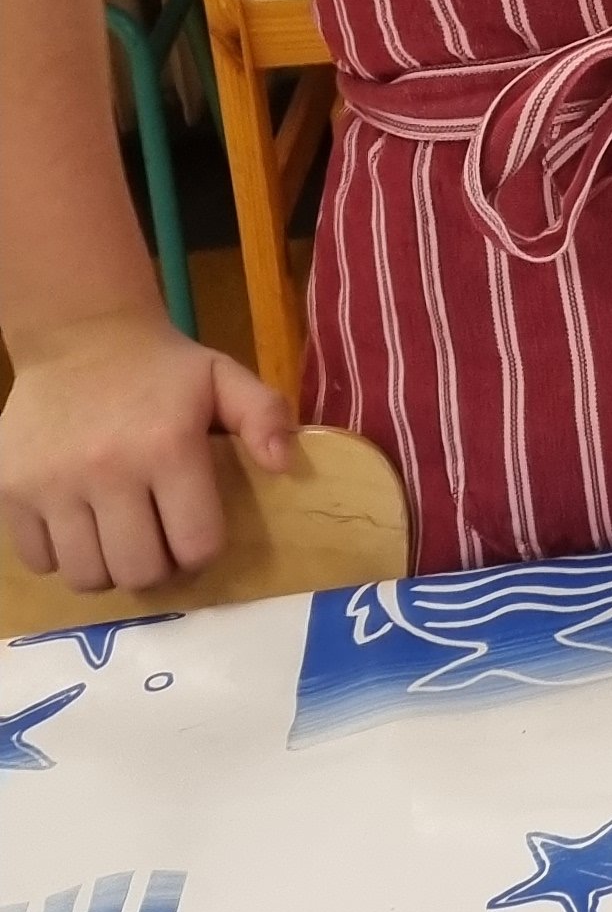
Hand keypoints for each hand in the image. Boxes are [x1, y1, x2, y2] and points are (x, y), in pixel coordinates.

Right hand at [0, 313, 293, 594]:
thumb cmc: (162, 367)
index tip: (196, 534)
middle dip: (158, 567)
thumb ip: (264, 416)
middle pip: (139, 570)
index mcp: (167, 447)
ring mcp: (53, 484)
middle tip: (158, 544)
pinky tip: (79, 527)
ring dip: (109, 569)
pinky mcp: (12, 490)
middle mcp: (107, 471)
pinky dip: (61, 556)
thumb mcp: (224, 377)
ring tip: (119, 539)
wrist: (79, 336)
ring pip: (87, 575)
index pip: (194, 544)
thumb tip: (284, 465)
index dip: (201, 549)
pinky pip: (37, 560)